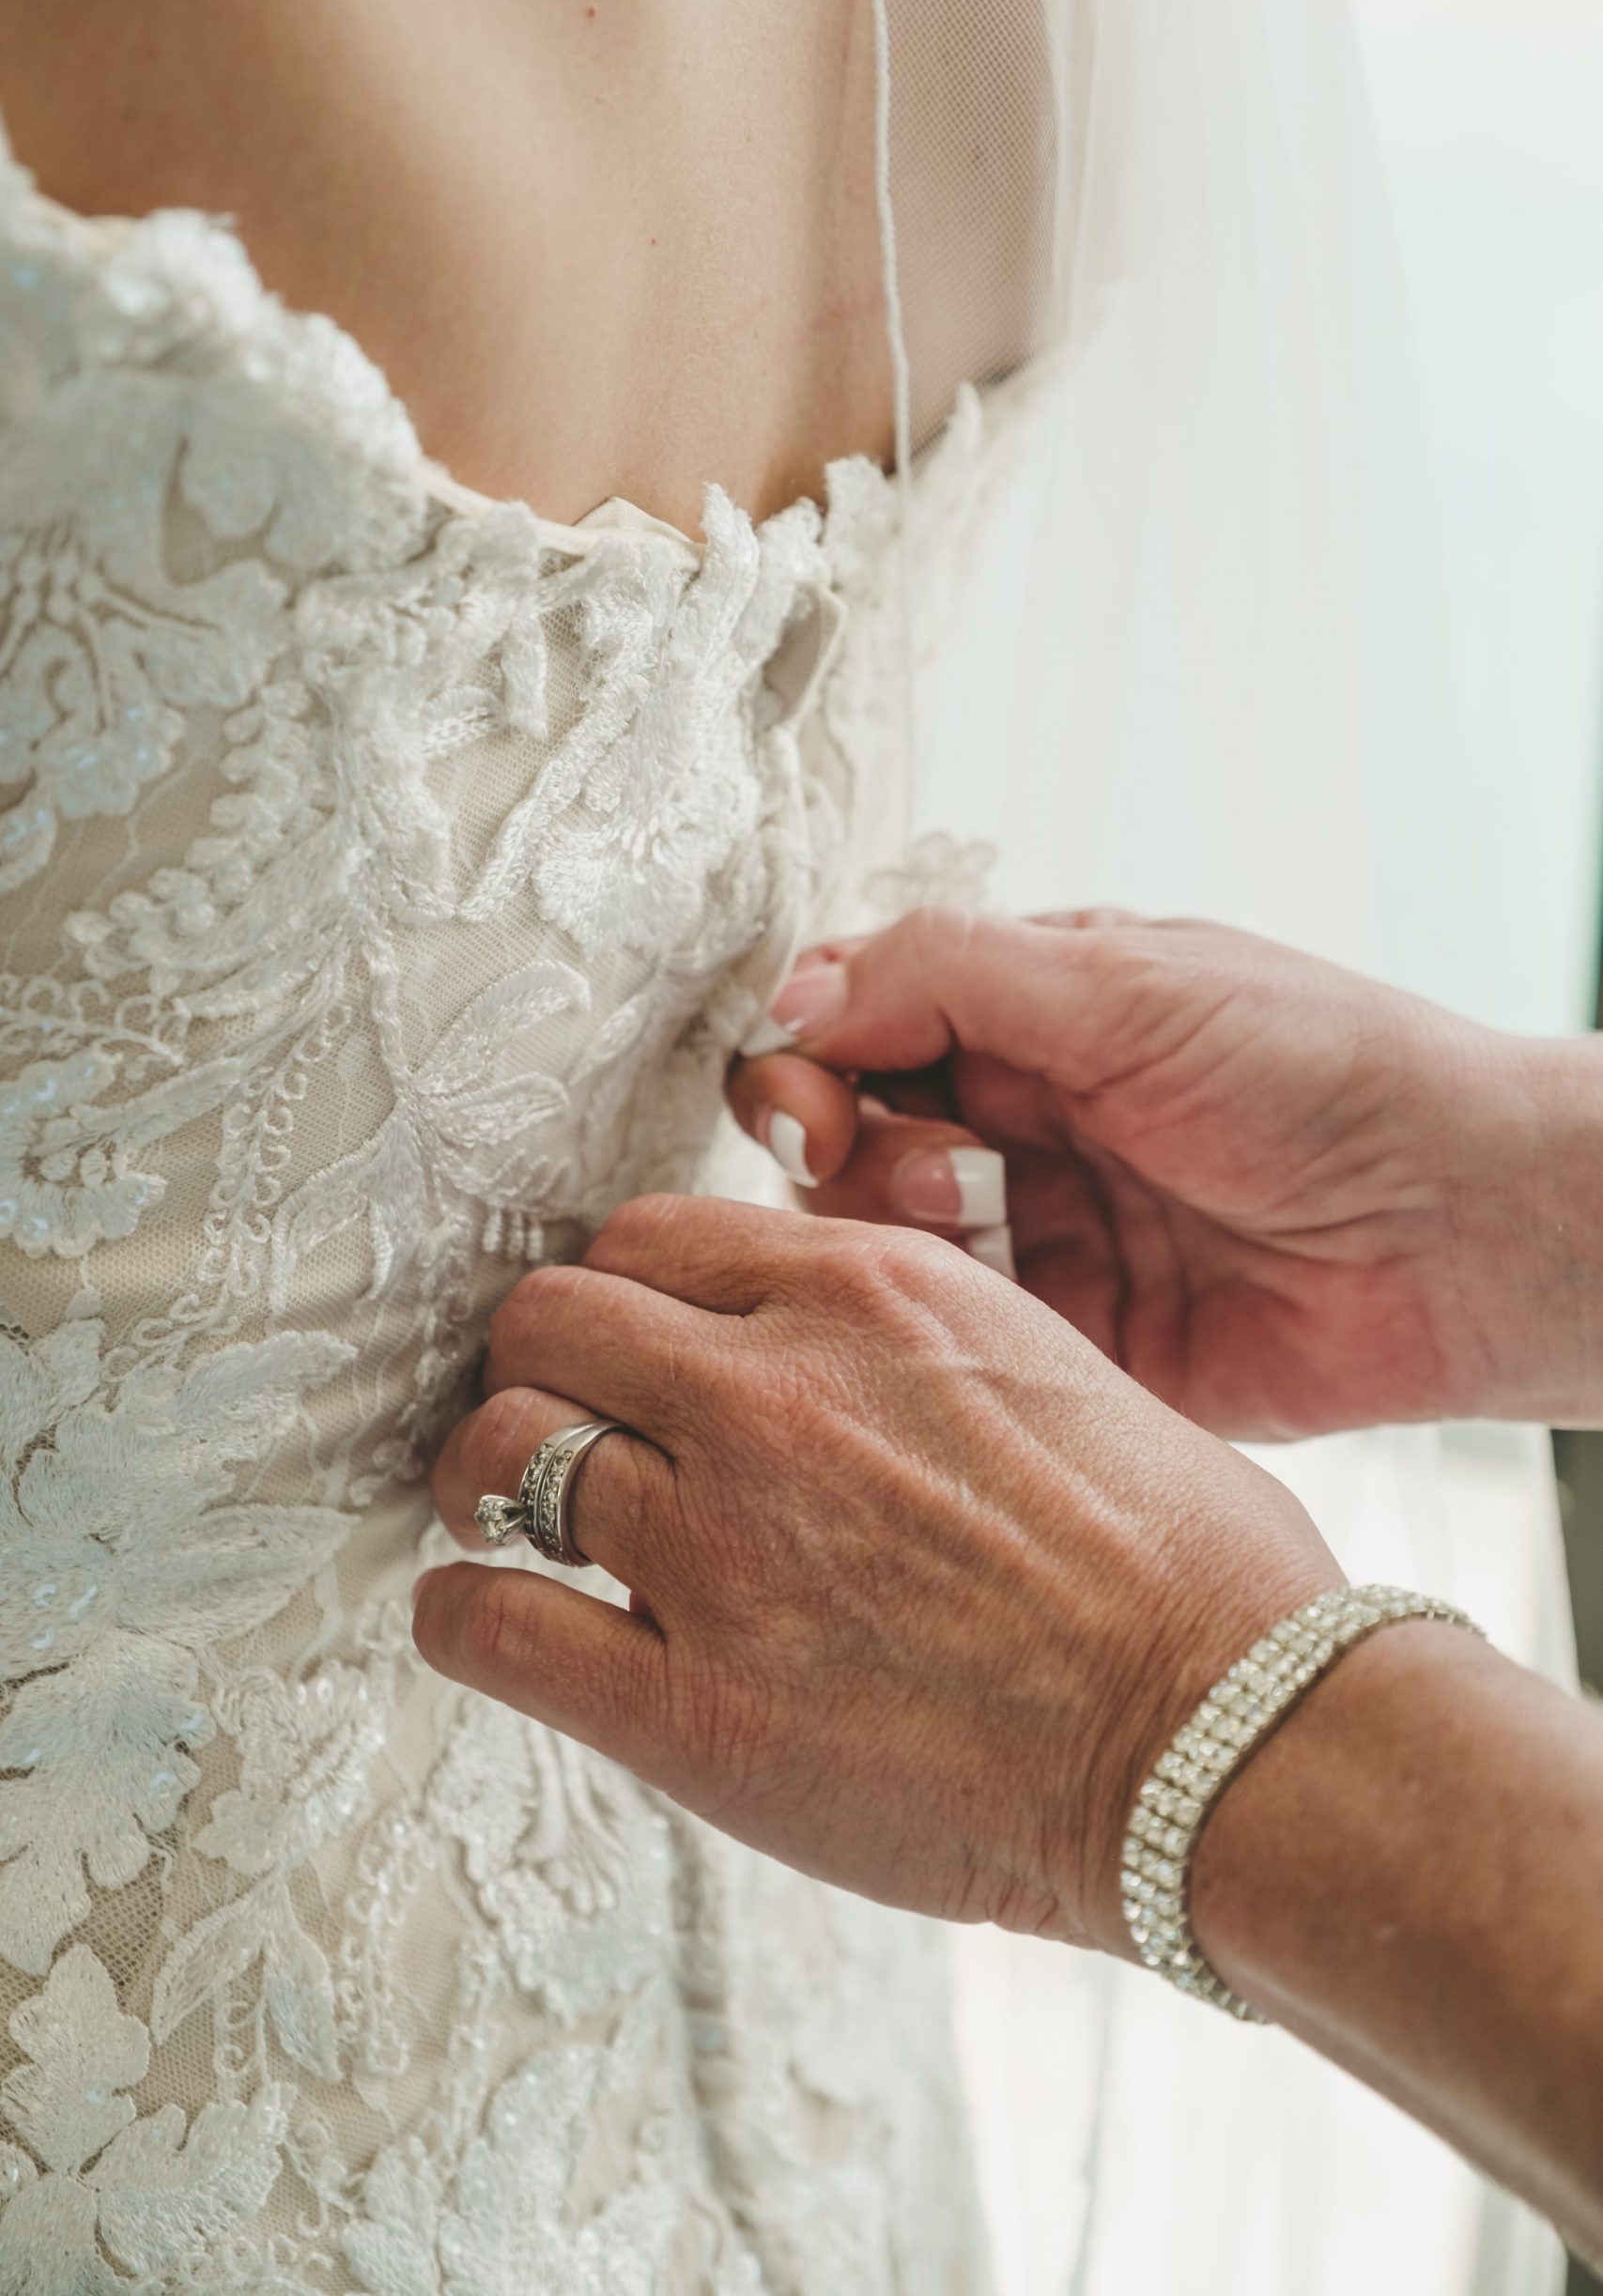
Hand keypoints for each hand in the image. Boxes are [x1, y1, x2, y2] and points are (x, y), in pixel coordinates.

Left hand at [414, 1195, 1338, 1949]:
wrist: (1231, 1740)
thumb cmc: (1189, 1569)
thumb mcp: (1051, 1366)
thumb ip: (907, 1345)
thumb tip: (828, 1363)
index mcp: (873, 1292)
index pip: (652, 1236)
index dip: (621, 1293)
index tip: (625, 1348)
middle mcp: (777, 1391)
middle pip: (550, 1317)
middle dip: (536, 1367)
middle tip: (547, 1426)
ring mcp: (725, 1544)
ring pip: (502, 1448)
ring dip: (483, 1479)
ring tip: (500, 1520)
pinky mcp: (696, 1706)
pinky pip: (489, 1624)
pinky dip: (465, 1617)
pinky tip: (491, 1624)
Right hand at [728, 909, 1601, 1436]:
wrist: (1457, 1229)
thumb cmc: (1323, 1073)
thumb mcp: (1127, 984)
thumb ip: (947, 974)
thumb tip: (795, 996)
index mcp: (1035, 1010)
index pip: (861, 1012)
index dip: (812, 1044)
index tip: (815, 1077)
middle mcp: (1025, 1116)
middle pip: (848, 1126)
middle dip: (843, 1137)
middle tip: (896, 1157)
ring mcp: (1042, 1229)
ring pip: (881, 1232)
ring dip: (896, 1217)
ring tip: (971, 1211)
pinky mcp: (1067, 1336)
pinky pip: (953, 1327)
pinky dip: (941, 1310)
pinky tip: (993, 1293)